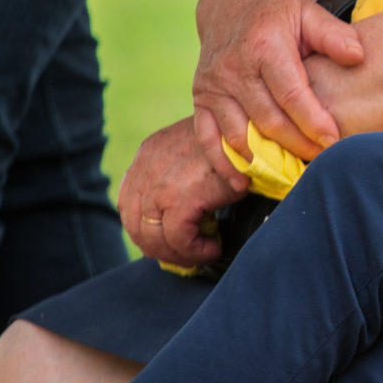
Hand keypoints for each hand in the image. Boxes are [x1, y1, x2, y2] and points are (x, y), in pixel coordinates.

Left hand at [118, 119, 250, 265]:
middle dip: (159, 247)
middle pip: (134, 225)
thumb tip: (182, 209)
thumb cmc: (236, 137)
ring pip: (154, 238)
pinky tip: (213, 248)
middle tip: (186, 255)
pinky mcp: (180, 199)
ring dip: (178, 254)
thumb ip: (180, 170)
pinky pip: (179, 240)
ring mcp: (159, 185)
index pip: (128, 203)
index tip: (169, 240)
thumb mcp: (198, 146)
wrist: (254, 128)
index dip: (146, 228)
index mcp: (148, 153)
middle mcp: (146, 168)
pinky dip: (195, 251)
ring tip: (202, 253)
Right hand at [191, 0, 365, 164]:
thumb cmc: (280, 14)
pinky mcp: (200, 99)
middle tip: (320, 161)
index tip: (333, 141)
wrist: (232, 5)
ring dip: (263, 160)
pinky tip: (242, 183)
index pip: (291, 93)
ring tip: (289, 175)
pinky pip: (207, 139)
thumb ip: (334, 35)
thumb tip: (358, 56)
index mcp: (264, 45)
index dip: (312, 120)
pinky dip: (223, 164)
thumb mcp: (309, 13)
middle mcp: (234, 67)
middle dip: (297, 145)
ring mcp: (213, 85)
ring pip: (238, 134)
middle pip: (268, 119)